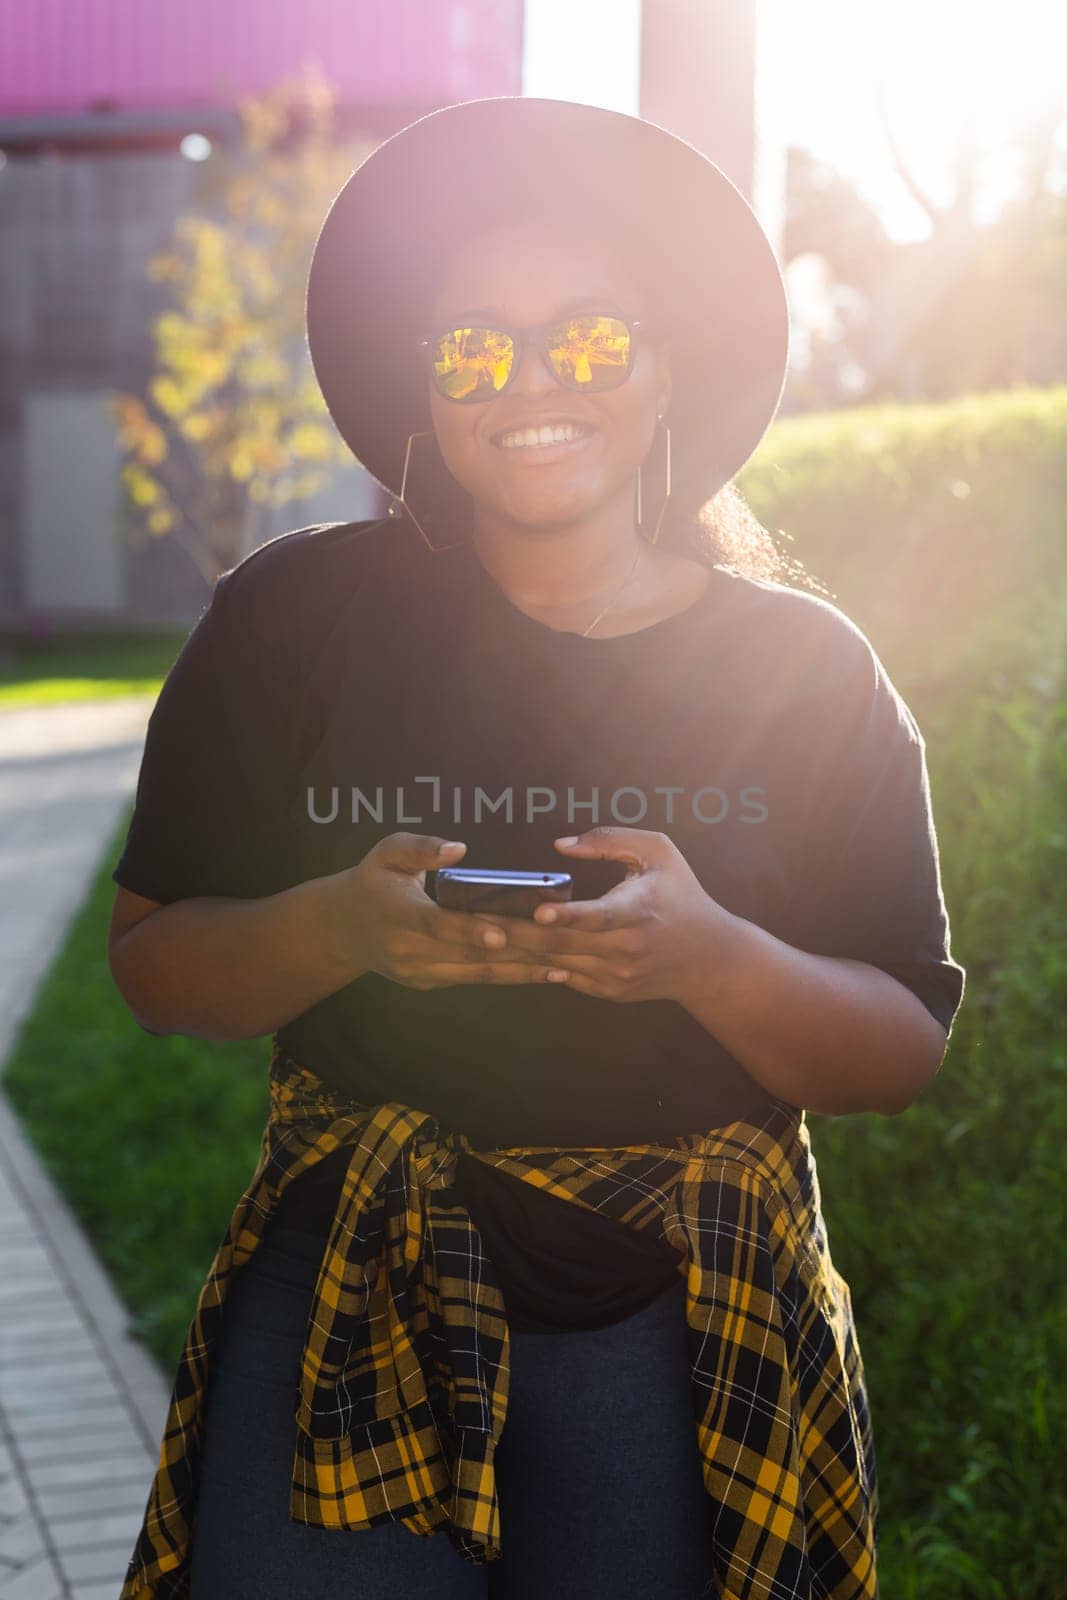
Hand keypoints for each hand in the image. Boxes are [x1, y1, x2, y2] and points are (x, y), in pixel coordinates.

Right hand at [325, 832, 562, 990]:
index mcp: (398, 914)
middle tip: (559, 948)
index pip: (437, 925)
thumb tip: (458, 847)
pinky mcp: (433, 981)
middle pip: (468, 954)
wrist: (344, 928)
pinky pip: (476, 979)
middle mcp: (409, 950)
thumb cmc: (375, 880)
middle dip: (516, 952)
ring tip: (564, 967)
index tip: (502, 935)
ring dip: (523, 971)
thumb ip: (421, 848)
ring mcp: (421, 972)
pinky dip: (511, 975)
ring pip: (478, 973)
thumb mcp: (388, 852)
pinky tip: (545, 972)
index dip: (470, 931)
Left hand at [479, 827, 738, 1002]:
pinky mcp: (611, 991)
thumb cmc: (681, 895)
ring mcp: (618, 975)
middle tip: (477, 922)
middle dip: (517, 933)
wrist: (710, 959)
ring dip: (520, 949)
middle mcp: (627, 948)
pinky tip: (511, 950)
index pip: (599, 916)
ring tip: (482, 934)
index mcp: (639, 911)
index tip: (539, 912)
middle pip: (563, 944)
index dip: (567, 915)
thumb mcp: (659, 853)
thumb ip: (611, 839)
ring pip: (558, 963)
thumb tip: (560, 845)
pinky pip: (566, 977)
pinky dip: (540, 963)